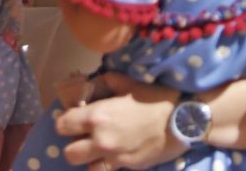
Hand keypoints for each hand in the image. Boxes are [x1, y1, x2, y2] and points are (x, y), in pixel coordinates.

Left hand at [54, 72, 185, 169]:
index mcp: (97, 116)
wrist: (182, 118)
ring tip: (97, 150)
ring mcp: (114, 157)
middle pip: (69, 153)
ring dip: (89, 159)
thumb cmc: (154, 97)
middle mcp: (101, 140)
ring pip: (85, 168)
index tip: (73, 119)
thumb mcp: (126, 82)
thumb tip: (90, 87)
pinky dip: (105, 166)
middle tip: (84, 136)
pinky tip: (113, 158)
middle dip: (73, 144)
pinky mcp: (128, 167)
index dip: (66, 121)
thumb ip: (103, 82)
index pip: (63, 125)